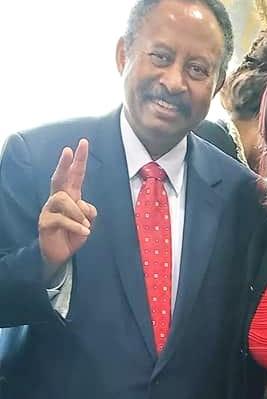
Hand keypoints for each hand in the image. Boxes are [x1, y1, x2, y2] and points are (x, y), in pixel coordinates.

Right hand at [38, 139, 96, 271]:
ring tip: (85, 227)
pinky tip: (83, 232)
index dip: (79, 160)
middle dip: (64, 163)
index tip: (83, 143)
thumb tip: (85, 208)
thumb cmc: (73, 234)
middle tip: (68, 150)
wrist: (60, 255)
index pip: (74, 175)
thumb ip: (88, 212)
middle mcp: (57, 199)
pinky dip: (75, 225)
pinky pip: (61, 218)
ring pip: (63, 199)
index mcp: (70, 196)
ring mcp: (49, 209)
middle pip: (59, 178)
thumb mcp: (87, 223)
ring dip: (77, 212)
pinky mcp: (45, 222)